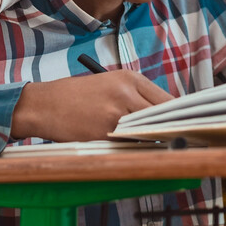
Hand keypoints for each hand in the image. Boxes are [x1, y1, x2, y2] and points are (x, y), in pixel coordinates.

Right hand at [10, 70, 173, 140]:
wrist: (44, 104)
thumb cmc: (76, 96)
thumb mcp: (109, 84)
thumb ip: (135, 96)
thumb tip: (162, 115)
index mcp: (130, 78)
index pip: (167, 99)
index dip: (176, 115)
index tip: (182, 125)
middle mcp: (127, 92)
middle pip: (161, 115)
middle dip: (166, 129)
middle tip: (173, 140)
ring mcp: (116, 113)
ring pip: (146, 131)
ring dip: (149, 139)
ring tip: (149, 144)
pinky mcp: (105, 131)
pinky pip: (127, 143)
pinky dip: (130, 147)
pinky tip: (127, 147)